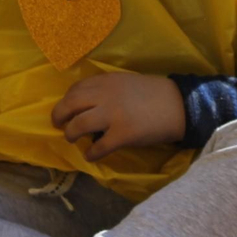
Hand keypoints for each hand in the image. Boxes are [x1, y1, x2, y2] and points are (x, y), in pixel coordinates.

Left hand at [51, 73, 186, 161]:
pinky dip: (91, 153)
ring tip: (72, 138)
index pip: (76, 88)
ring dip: (71, 134)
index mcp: (107, 81)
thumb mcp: (126, 82)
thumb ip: (107, 90)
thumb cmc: (154, 93)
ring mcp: (113, 116)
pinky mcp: (122, 135)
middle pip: (70, 105)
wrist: (179, 105)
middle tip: (58, 124)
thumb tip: (88, 105)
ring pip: (78, 125)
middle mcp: (106, 96)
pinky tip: (91, 155)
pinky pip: (98, 147)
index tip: (66, 108)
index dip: (67, 100)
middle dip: (59, 115)